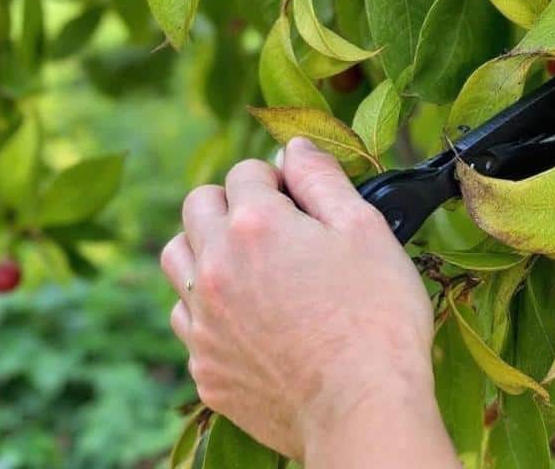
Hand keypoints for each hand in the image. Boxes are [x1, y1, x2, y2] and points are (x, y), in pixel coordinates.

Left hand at [160, 138, 456, 466]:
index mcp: (255, 225)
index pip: (247, 172)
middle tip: (275, 225)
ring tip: (250, 265)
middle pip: (198, 207)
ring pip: (177, 261)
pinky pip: (188, 322)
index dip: (280, 178)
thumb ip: (322, 179)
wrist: (362, 407)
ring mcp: (203, 323)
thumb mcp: (366, 229)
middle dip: (232, 203)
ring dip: (206, 249)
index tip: (303, 199)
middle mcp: (214, 268)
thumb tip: (295, 147)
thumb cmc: (377, 316)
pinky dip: (210, 308)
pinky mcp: (205, 369)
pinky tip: (250, 318)